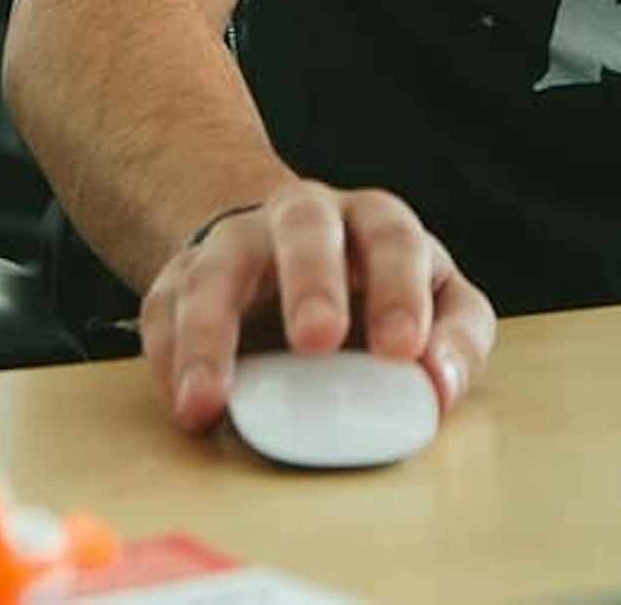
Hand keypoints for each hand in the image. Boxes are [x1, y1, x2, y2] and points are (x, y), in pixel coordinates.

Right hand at [138, 180, 497, 433]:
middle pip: (304, 225)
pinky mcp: (182, 279)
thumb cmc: (370, 288)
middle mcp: (302, 218)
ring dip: (211, 334)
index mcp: (372, 222)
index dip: (400, 291)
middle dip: (311, 281)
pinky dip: (169, 358)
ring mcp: (236, 244)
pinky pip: (165, 309)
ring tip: (212, 398)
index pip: (393, 238)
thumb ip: (455, 337)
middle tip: (318, 340)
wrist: (280, 252)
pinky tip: (185, 403)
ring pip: (218, 269)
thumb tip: (441, 387)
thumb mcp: (433, 300)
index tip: (404, 351)